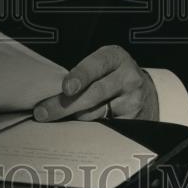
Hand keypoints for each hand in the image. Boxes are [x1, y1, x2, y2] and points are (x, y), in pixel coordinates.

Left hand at [33, 45, 158, 121]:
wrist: (144, 93)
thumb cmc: (111, 76)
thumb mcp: (101, 66)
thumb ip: (82, 74)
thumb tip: (49, 92)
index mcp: (115, 57)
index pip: (96, 66)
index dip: (80, 76)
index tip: (66, 88)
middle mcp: (127, 77)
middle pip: (94, 94)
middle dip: (65, 105)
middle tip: (43, 112)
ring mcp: (133, 101)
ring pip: (96, 113)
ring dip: (73, 117)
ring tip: (56, 120)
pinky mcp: (134, 121)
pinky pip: (105, 127)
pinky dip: (88, 129)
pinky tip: (77, 130)